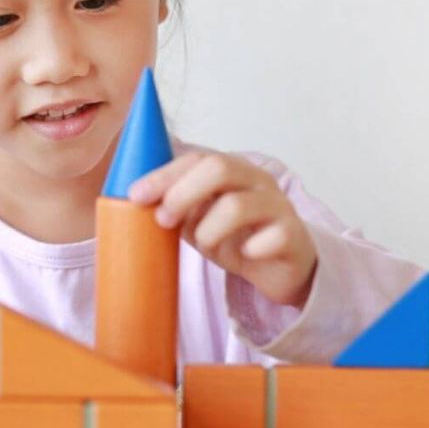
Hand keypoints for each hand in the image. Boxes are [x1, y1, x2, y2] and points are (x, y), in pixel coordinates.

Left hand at [125, 149, 317, 307]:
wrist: (280, 269)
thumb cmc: (235, 238)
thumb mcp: (198, 219)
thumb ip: (174, 206)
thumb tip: (134, 201)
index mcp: (233, 171)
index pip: (197, 159)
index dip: (164, 175)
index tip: (135, 195)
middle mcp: (257, 181)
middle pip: (219, 169)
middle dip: (182, 193)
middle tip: (163, 220)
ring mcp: (279, 206)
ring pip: (239, 206)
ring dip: (209, 228)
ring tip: (204, 243)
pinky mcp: (294, 236)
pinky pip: (274, 236)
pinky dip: (253, 247)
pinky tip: (246, 253)